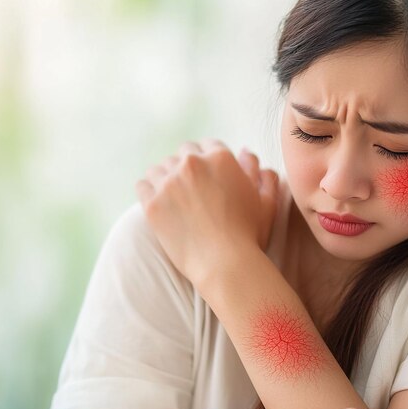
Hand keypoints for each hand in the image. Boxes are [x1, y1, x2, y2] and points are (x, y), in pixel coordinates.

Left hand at [135, 138, 279, 285]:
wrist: (225, 263)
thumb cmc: (249, 234)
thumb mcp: (265, 200)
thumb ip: (258, 171)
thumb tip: (245, 152)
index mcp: (220, 158)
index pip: (207, 145)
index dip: (208, 159)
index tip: (207, 175)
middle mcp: (193, 164)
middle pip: (182, 153)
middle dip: (187, 166)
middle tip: (191, 187)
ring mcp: (169, 182)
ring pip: (159, 167)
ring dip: (166, 177)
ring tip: (173, 197)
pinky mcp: (152, 203)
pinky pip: (142, 184)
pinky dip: (149, 190)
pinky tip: (158, 203)